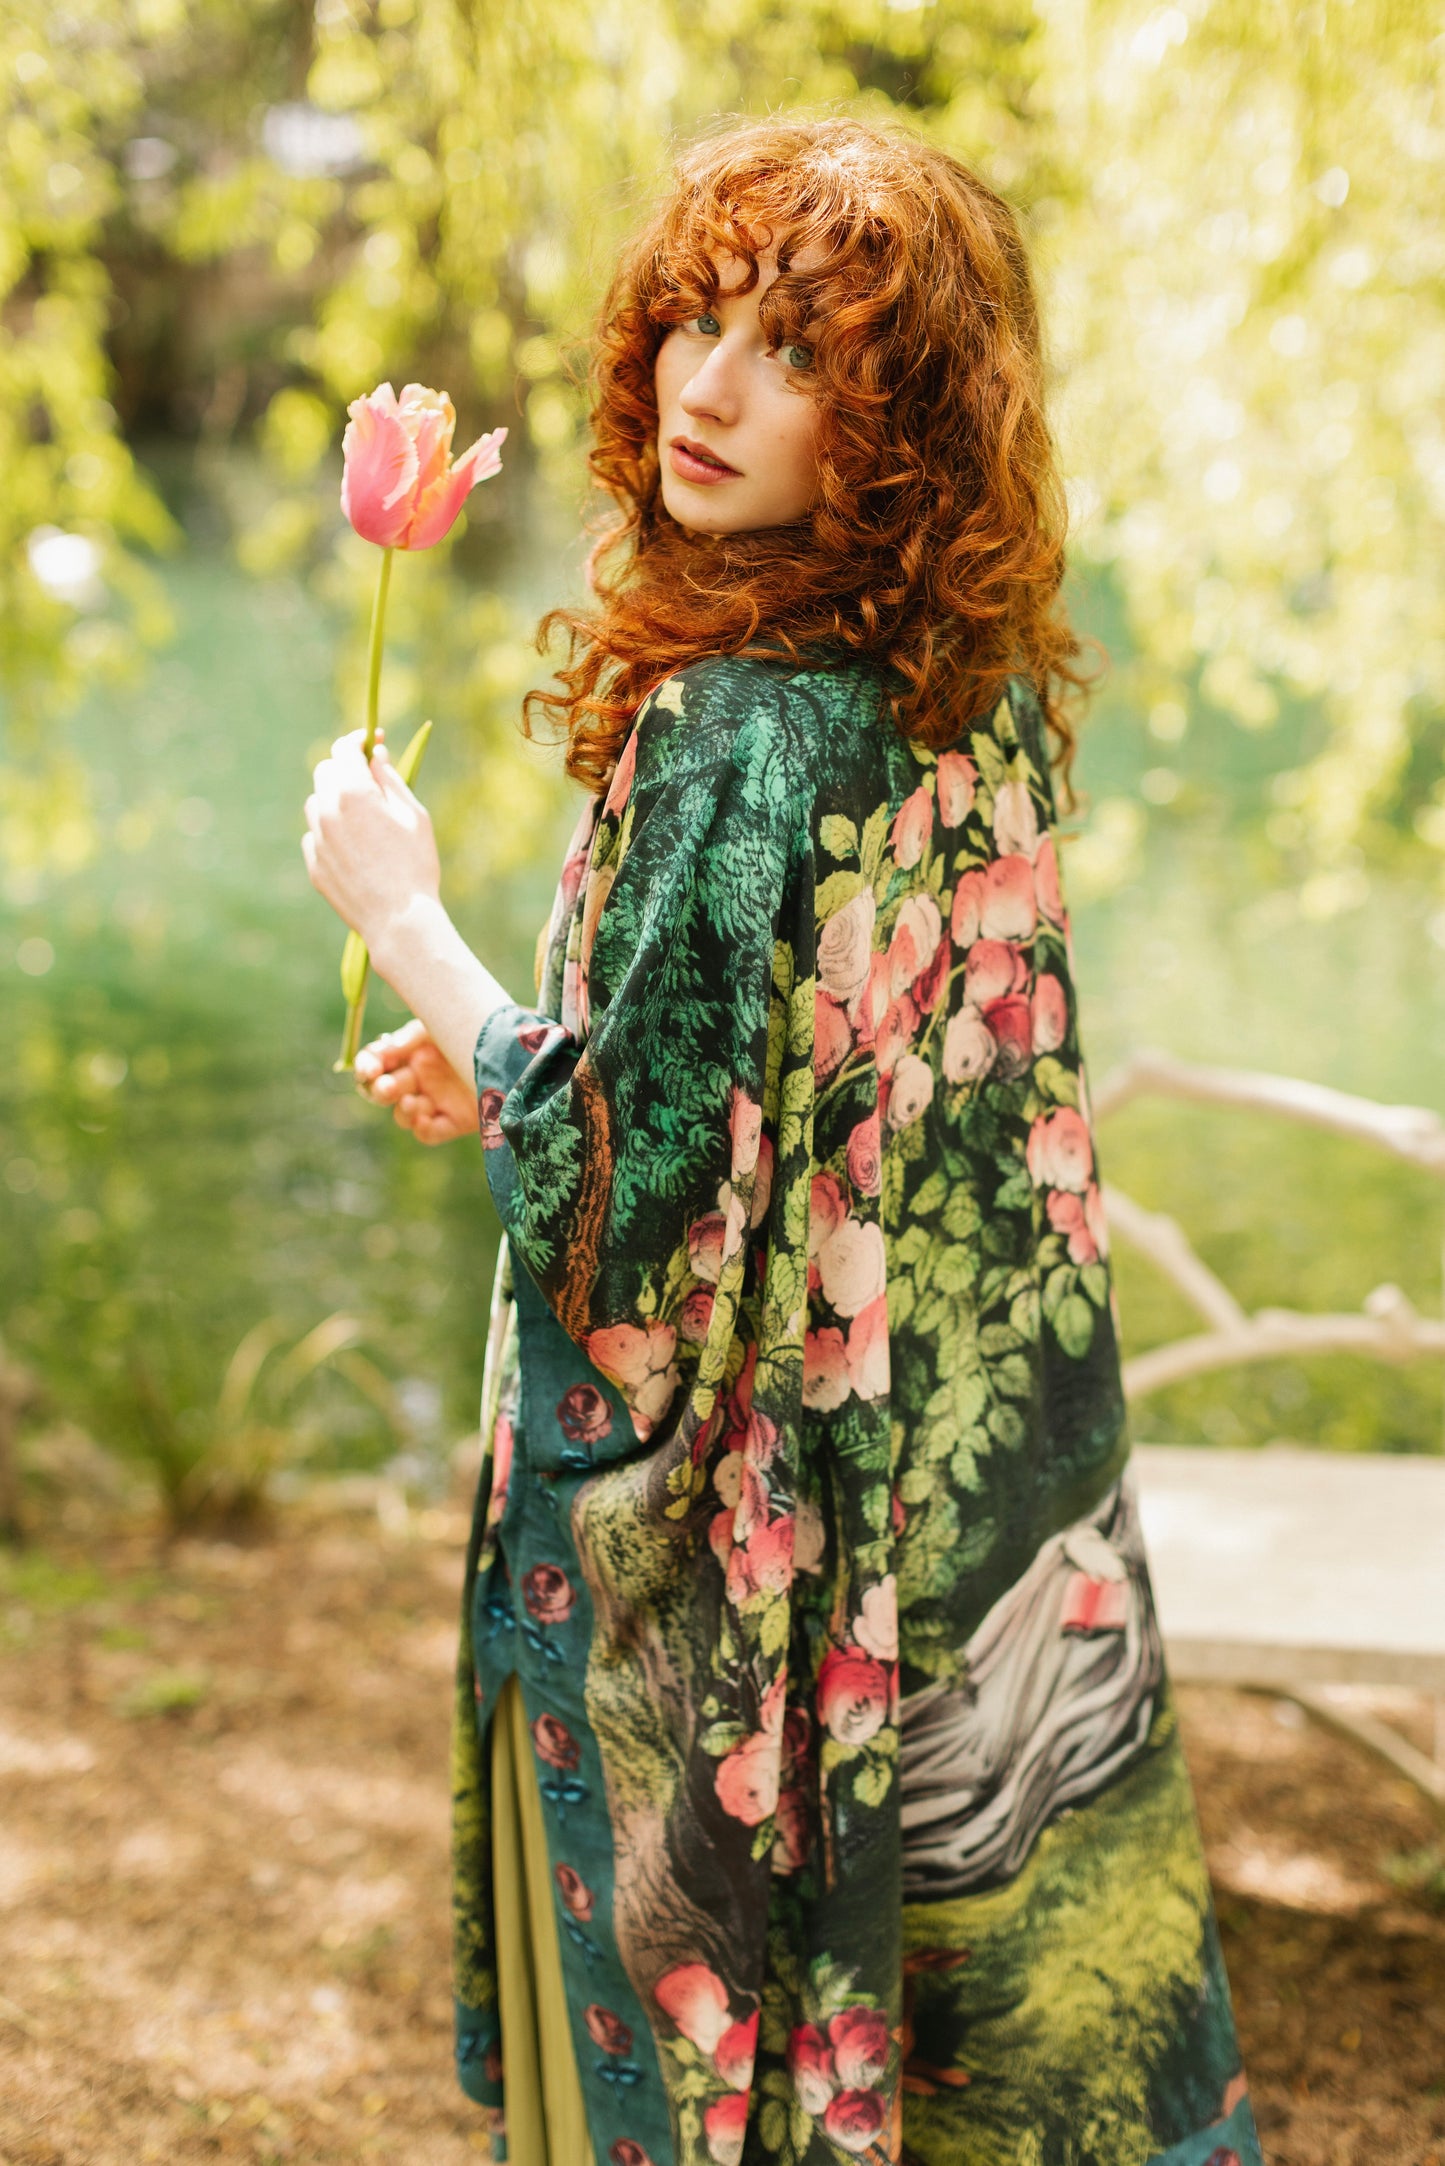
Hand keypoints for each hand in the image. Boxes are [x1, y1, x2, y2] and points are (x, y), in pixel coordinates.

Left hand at [302, 729, 439, 951]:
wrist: (399, 920)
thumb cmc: (415, 865)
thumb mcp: (414, 815)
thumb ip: (390, 780)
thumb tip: (375, 755)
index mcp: (354, 793)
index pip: (344, 749)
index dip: (357, 740)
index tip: (370, 741)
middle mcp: (327, 811)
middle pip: (325, 772)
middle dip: (344, 768)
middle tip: (368, 779)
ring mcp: (317, 839)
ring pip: (316, 803)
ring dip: (334, 800)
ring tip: (363, 818)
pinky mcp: (314, 864)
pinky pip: (315, 836)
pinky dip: (330, 832)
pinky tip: (355, 848)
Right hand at [354, 1018, 480, 1144]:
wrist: (522, 1048)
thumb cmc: (479, 1029)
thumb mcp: (442, 1026)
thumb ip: (412, 1036)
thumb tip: (384, 1046)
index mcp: (412, 1051)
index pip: (376, 1062)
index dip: (366, 1067)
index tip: (369, 1069)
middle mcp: (420, 1077)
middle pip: (384, 1091)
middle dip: (381, 1090)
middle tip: (389, 1087)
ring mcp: (436, 1100)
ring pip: (404, 1115)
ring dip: (403, 1111)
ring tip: (413, 1103)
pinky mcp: (456, 1120)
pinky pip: (430, 1133)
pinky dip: (423, 1129)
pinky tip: (424, 1119)